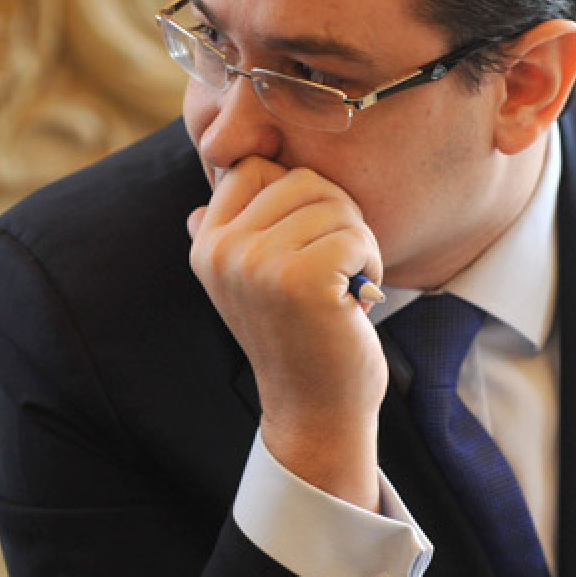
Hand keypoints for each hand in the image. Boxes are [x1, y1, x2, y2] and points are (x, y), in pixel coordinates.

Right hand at [187, 156, 386, 508]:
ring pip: (334, 204)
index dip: (295, 192)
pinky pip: (355, 234)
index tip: (307, 237)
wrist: (315, 410)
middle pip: (301, 178)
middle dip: (335, 214)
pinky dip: (371, 262)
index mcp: (206, 244)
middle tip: (336, 262)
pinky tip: (356, 296)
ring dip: (357, 240)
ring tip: (345, 281)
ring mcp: (258, 264)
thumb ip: (229, 235)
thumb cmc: (297, 337)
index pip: (254, 166)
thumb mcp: (248, 283)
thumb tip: (203, 194)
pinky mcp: (301, 280)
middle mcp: (223, 250)